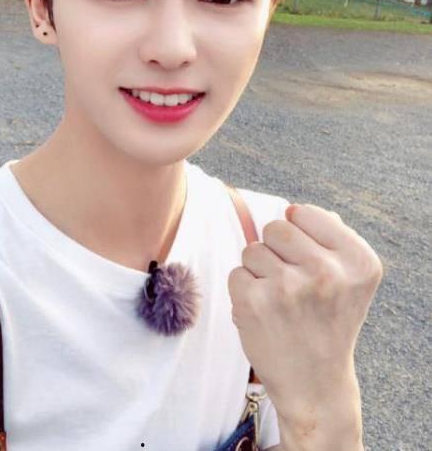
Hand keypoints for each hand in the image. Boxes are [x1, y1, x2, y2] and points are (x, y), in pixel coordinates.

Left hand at [228, 203, 383, 422]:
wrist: (314, 383)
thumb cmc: (327, 320)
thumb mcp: (349, 279)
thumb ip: (328, 236)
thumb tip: (293, 210)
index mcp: (357, 260)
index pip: (304, 213)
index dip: (299, 235)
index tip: (309, 263)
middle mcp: (327, 271)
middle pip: (276, 228)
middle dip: (276, 251)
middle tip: (292, 285)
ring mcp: (289, 287)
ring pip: (253, 250)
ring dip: (259, 273)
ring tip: (280, 302)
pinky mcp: (255, 302)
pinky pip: (236, 273)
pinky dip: (244, 291)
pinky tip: (264, 314)